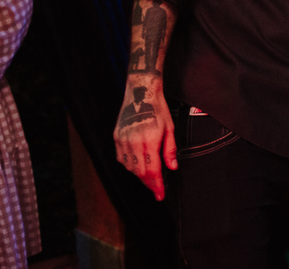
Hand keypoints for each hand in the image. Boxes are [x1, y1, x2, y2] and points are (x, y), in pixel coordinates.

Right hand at [112, 77, 176, 200]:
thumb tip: (172, 168)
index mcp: (149, 141)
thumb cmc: (158, 109)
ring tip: (149, 177)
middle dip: (149, 183)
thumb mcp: (169, 128)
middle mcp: (133, 143)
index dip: (156, 186)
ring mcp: (122, 141)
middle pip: (140, 172)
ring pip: (129, 168)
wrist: (140, 92)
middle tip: (157, 189)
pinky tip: (137, 165)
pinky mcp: (116, 138)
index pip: (152, 171)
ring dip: (139, 175)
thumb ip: (169, 149)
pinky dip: (129, 165)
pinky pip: (121, 159)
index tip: (160, 195)